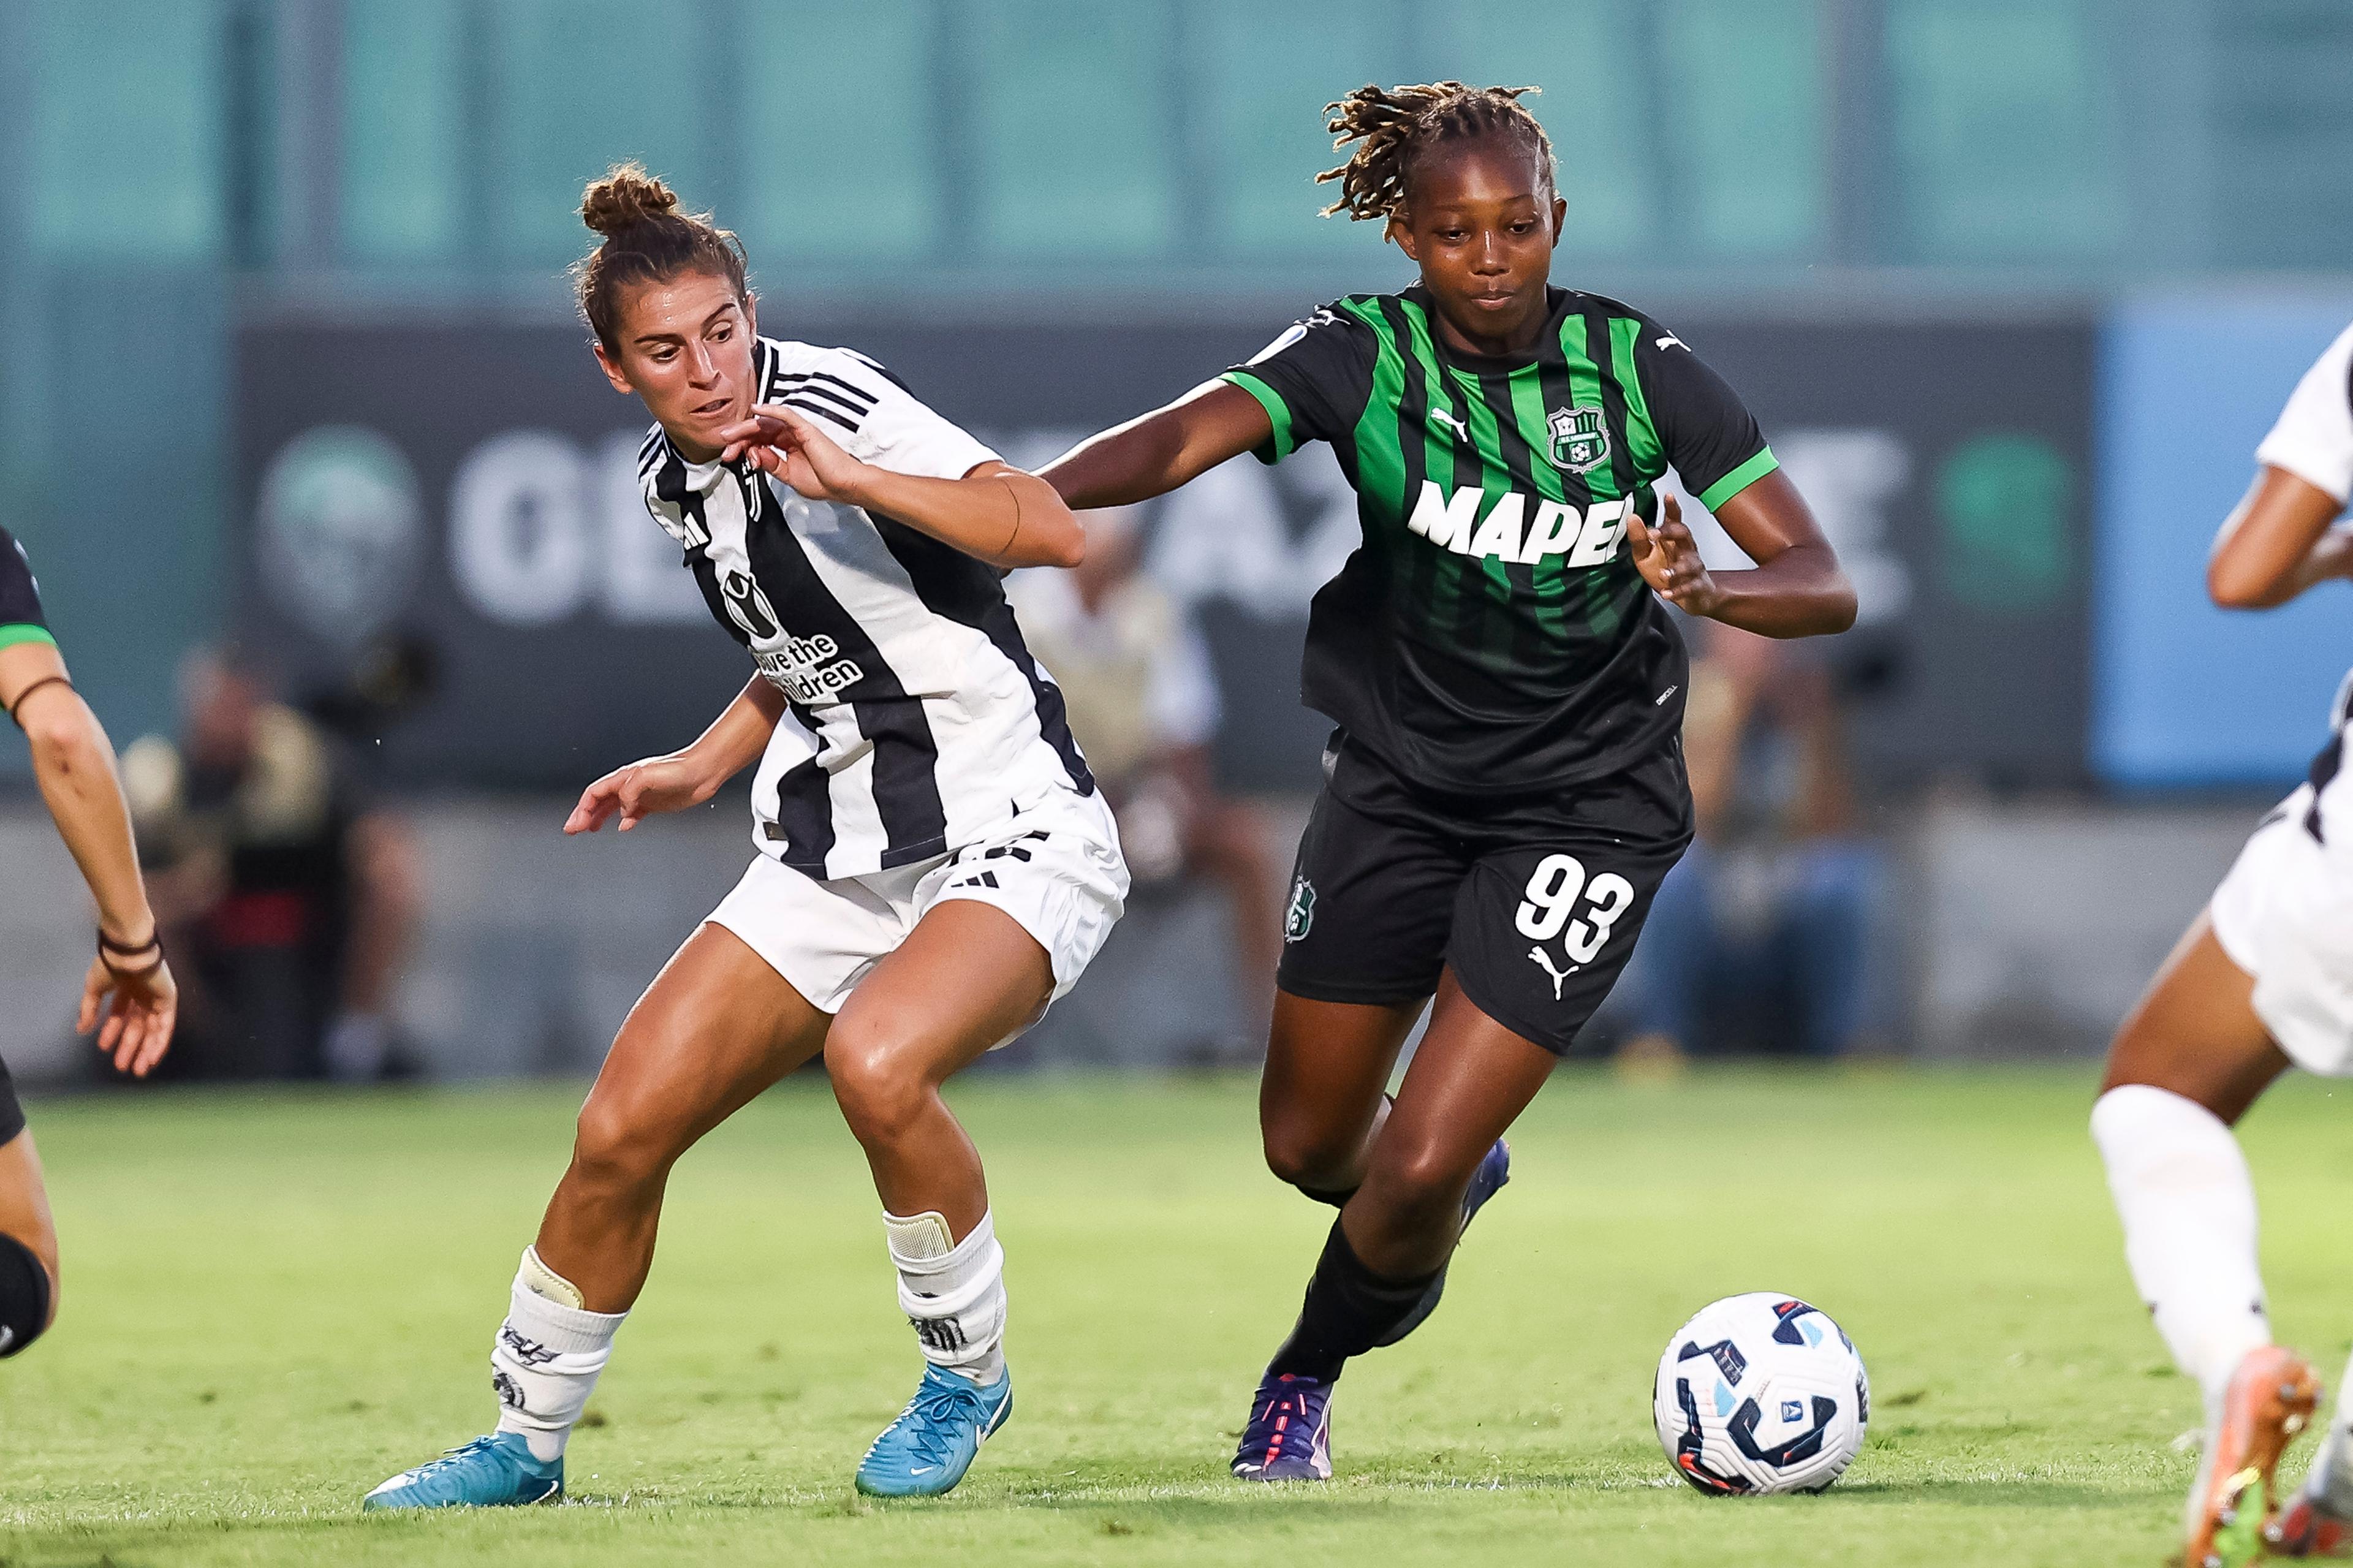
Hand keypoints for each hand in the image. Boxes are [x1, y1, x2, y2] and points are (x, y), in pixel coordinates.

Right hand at [79, 952, 176, 1077]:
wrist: (128, 953)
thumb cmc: (110, 966)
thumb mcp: (94, 989)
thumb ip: (88, 1009)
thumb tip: (81, 1030)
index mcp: (126, 989)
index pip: (120, 1015)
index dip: (112, 1032)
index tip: (102, 1047)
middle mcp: (143, 995)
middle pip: (137, 1027)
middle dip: (129, 1047)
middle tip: (121, 1067)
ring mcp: (157, 998)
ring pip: (152, 1030)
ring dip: (145, 1050)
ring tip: (137, 1069)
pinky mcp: (168, 1001)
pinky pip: (166, 1026)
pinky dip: (160, 1042)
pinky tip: (152, 1058)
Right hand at [565, 755, 709, 834]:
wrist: (704, 771)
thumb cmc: (680, 769)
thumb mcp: (647, 776)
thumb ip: (629, 792)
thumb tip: (622, 812)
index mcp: (624, 778)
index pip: (594, 794)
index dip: (582, 809)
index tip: (574, 825)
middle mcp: (630, 785)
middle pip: (599, 801)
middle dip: (583, 815)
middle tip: (572, 830)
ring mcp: (641, 794)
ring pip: (613, 807)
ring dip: (599, 818)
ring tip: (588, 829)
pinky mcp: (655, 802)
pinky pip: (633, 813)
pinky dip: (625, 820)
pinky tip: (623, 827)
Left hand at [718, 404, 871, 505]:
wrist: (844, 485)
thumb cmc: (824, 482)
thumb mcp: (788, 476)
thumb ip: (771, 464)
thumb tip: (754, 453)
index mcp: (787, 446)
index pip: (760, 441)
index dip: (743, 446)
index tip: (730, 456)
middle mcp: (791, 436)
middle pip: (759, 431)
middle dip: (739, 438)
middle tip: (725, 446)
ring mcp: (798, 431)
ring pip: (767, 423)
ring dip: (747, 428)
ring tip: (732, 435)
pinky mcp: (806, 429)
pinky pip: (786, 415)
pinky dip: (771, 410)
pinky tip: (757, 410)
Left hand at [1626, 493, 1721, 615]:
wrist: (1694, 597)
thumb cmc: (1667, 569)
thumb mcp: (1646, 555)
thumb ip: (1639, 539)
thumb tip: (1632, 517)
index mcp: (1673, 540)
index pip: (1674, 520)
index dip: (1672, 507)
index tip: (1668, 495)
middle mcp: (1686, 550)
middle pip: (1684, 534)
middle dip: (1670, 532)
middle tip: (1654, 534)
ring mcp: (1693, 568)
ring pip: (1689, 564)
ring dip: (1675, 569)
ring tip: (1663, 574)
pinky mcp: (1696, 587)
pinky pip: (1689, 588)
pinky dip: (1677, 591)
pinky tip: (1666, 593)